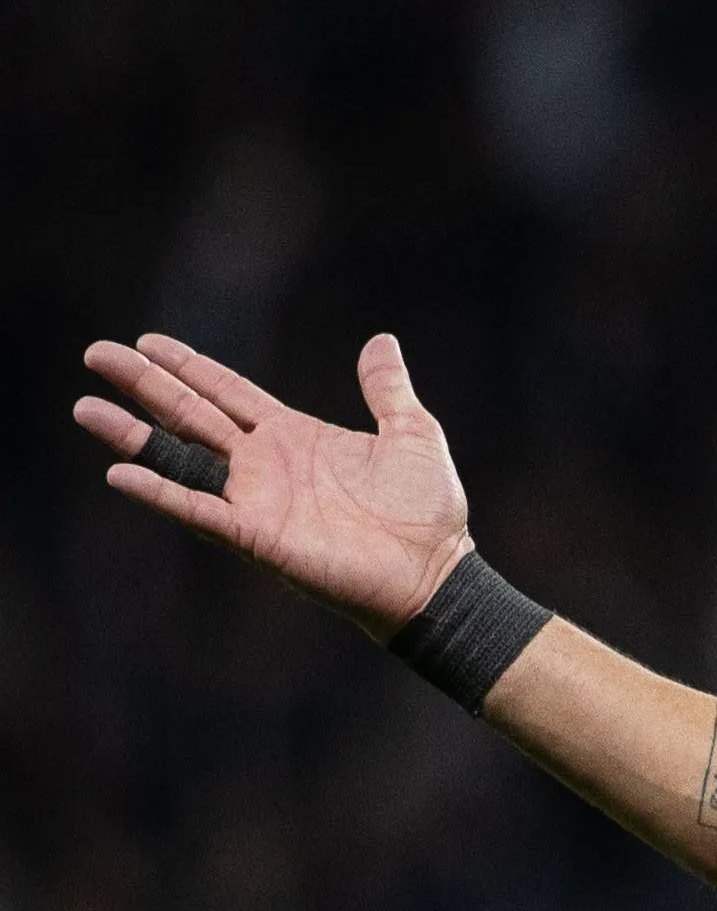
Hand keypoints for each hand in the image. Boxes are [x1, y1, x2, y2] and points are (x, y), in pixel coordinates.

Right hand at [74, 332, 473, 638]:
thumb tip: (381, 340)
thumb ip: (388, 388)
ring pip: (181, 457)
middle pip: (191, 414)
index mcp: (295, 435)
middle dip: (145, 384)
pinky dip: (160, 493)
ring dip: (133, 434)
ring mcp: (257, 499)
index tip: (148, 341)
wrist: (437, 571)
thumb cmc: (427, 510)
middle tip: (96, 353)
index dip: (190, 367)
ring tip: (85, 407)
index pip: (228, 392)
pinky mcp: (258, 535)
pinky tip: (121, 474)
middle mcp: (266, 464)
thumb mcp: (412, 432)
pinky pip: (199, 511)